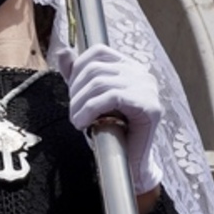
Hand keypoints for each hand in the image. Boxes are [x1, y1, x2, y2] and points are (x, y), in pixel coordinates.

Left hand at [58, 44, 162, 194]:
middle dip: (76, 90)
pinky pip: (110, 98)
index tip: (72, 91)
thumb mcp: (89, 96)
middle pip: (95, 68)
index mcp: (130, 67)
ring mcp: (148, 89)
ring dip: (79, 103)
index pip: (99, 52)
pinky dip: (89, 110)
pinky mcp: (150, 106)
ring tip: (76, 119)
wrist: (129, 161)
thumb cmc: (111, 128)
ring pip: (99, 83)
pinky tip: (82, 123)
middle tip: (73, 111)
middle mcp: (142, 74)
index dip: (77, 67)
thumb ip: (76, 74)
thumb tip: (63, 51)